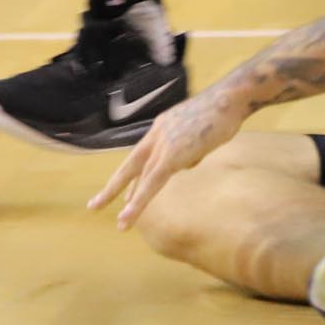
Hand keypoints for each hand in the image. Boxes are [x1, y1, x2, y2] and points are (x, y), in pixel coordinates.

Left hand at [86, 82, 252, 230]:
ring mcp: (163, 143)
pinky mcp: (172, 154)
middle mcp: (157, 134)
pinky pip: (152, 182)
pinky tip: (129, 214)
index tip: (123, 194)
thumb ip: (189, 148)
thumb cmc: (223, 113)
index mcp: (162, 127)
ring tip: (122, 225)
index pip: (141, 156)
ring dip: (131, 204)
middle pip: (131, 165)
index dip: (132, 176)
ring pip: (142, 178)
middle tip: (95, 205)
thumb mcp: (200, 132)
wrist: (230, 99)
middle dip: (113, 188)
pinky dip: (140, 199)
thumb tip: (186, 163)